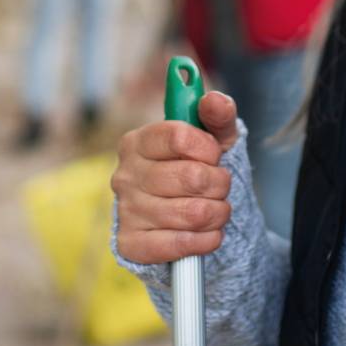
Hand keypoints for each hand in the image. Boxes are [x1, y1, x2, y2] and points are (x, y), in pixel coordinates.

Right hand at [110, 91, 237, 264]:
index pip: (179, 137)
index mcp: (138, 142)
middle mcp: (125, 175)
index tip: (214, 155)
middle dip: (220, 184)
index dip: (208, 148)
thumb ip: (218, 116)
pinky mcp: (132, 244)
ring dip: (218, 213)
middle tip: (220, 186)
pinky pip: (180, 245)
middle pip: (191, 177)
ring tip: (216, 210)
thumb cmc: (197, 171)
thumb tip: (215, 100)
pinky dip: (205, 241)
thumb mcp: (213, 140)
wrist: (183, 219)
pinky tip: (208, 234)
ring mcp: (126, 210)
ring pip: (192, 214)